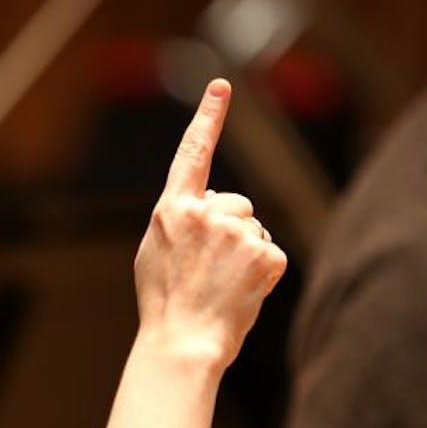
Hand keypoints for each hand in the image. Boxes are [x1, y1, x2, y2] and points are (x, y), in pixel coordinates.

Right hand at [132, 79, 286, 368]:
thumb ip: (179, 220)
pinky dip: (263, 271)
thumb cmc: (165, 302)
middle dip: (233, 228)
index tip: (222, 86)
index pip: (193, 153)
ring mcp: (236, 232)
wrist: (183, 342)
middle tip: (211, 269)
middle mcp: (204, 213)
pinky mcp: (264, 253)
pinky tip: (243, 290)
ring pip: (255, 228)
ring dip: (247, 252)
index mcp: (172, 210)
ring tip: (223, 284)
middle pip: (238, 203)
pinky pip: (271, 251)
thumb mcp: (155, 252)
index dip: (208, 117)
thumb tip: (208, 206)